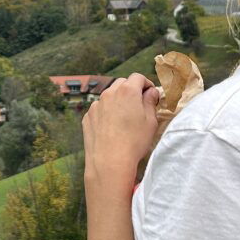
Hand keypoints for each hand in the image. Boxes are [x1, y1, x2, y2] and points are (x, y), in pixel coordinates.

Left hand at [82, 73, 160, 202]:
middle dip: (131, 89)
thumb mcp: (150, 121)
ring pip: (109, 96)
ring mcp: (96, 105)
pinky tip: (112, 127)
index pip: (138, 77)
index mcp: (127, 91)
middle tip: (139, 104)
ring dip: (118, 100)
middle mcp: (109, 94)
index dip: (146, 84)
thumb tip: (151, 92)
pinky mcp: (88, 117)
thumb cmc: (134, 142)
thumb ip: (150, 102)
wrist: (109, 161)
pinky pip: (99, 109)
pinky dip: (107, 112)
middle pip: (122, 83)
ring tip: (125, 117)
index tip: (150, 94)